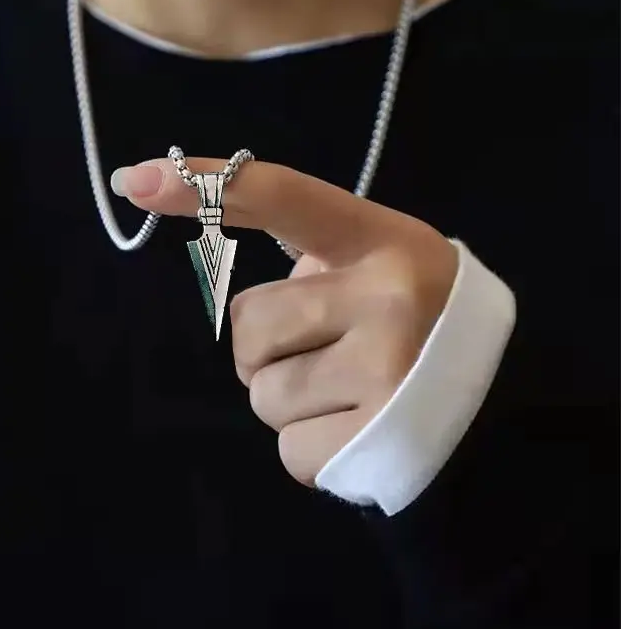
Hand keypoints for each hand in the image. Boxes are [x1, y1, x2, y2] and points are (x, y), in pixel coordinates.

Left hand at [112, 158, 457, 485]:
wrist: (492, 410)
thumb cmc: (418, 326)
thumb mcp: (378, 267)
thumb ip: (312, 250)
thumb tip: (206, 217)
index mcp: (382, 241)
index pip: (284, 197)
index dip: (206, 185)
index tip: (136, 179)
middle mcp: (387, 296)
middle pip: (249, 327)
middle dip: (272, 348)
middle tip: (329, 351)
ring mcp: (385, 371)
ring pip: (263, 394)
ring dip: (289, 399)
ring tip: (348, 392)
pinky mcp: (375, 442)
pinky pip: (288, 449)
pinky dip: (309, 446)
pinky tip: (355, 429)